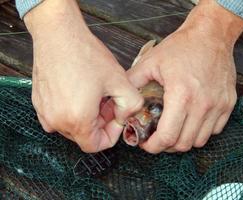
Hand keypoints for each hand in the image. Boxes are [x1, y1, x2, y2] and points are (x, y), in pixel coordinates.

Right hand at [24, 0, 142, 151]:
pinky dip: (73, 111)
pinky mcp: (39, 102)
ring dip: (87, 117)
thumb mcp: (120, 81)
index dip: (111, 135)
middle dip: (101, 124)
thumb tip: (125, 117)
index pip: (95, 146)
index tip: (116, 118)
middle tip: (110, 103)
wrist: (58, 34)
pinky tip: (81, 92)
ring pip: (72, 126)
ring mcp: (45, 112)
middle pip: (84, 136)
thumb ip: (132, 105)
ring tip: (96, 96)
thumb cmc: (85, 55)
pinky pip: (59, 116)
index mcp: (77, 120)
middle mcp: (57, 121)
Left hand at [127, 0, 242, 152]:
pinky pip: (214, 130)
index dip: (153, 146)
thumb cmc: (182, 47)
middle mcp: (202, 104)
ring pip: (199, 141)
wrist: (211, 35)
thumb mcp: (150, 61)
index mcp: (181, 95)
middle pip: (183, 144)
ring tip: (173, 130)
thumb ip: (132, 82)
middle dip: (166, 146)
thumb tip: (121, 98)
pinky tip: (190, 121)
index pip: (167, 137)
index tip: (146, 144)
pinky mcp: (228, 104)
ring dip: (183, 140)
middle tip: (157, 138)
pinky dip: (200, 132)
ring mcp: (218, 106)